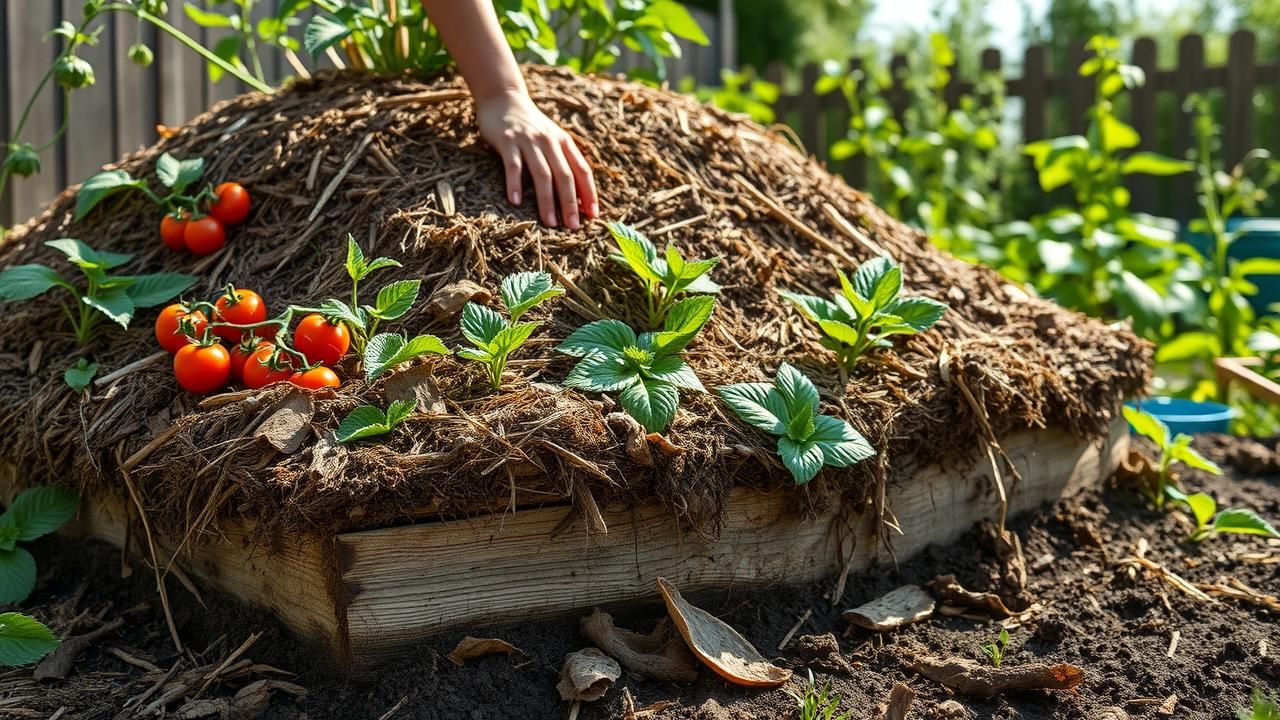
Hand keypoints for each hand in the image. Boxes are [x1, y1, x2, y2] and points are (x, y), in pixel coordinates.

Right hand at [476, 90, 597, 229]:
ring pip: (542, 174)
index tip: (593, 215)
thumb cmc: (531, 125)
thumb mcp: (552, 138)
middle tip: (573, 226)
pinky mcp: (507, 140)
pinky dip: (515, 184)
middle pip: (564, 176)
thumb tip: (577, 195)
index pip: (582, 170)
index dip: (589, 193)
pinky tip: (516, 202)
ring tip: (550, 222)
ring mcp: (528, 140)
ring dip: (547, 200)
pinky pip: (513, 166)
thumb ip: (563, 160)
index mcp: (564, 142)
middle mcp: (549, 141)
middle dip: (570, 203)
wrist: (503, 98)